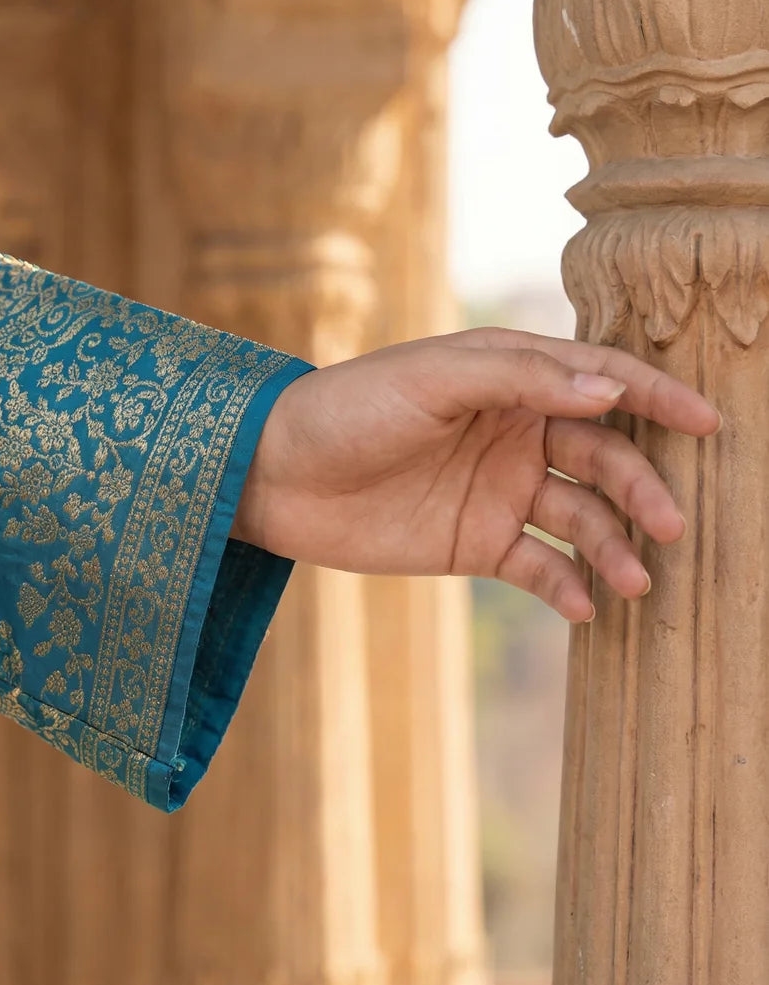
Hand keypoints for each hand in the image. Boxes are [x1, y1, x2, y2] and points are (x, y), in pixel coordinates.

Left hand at [232, 327, 720, 621]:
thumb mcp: (433, 379)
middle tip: (671, 524)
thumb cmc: (351, 408)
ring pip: (580, 518)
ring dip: (612, 546)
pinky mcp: (477, 544)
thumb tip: (610, 388)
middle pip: (602, 458)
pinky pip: (539, 567)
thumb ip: (521, 379)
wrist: (277, 476)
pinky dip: (567, 586)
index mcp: (510, 380)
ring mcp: (500, 491)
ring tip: (634, 578)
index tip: (708, 423)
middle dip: (642, 488)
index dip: (656, 397)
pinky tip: (587, 605)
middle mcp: (517, 433)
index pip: (600, 382)